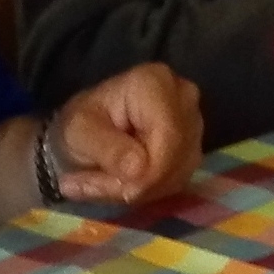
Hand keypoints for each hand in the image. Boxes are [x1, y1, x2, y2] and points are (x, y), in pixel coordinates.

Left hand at [49, 65, 201, 204]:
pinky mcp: (194, 146)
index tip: (120, 190)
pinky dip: (151, 191)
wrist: (90, 127)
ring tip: (107, 185)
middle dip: (141, 185)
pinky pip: (179, 179)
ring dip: (143, 190)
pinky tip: (126, 185)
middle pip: (176, 156)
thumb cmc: (82, 122)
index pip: (169, 137)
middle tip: (101, 189)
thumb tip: (138, 170)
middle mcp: (183, 97)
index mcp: (156, 82)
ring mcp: (194, 121)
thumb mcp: (79, 132)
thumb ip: (107, 149)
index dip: (150, 173)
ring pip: (180, 171)